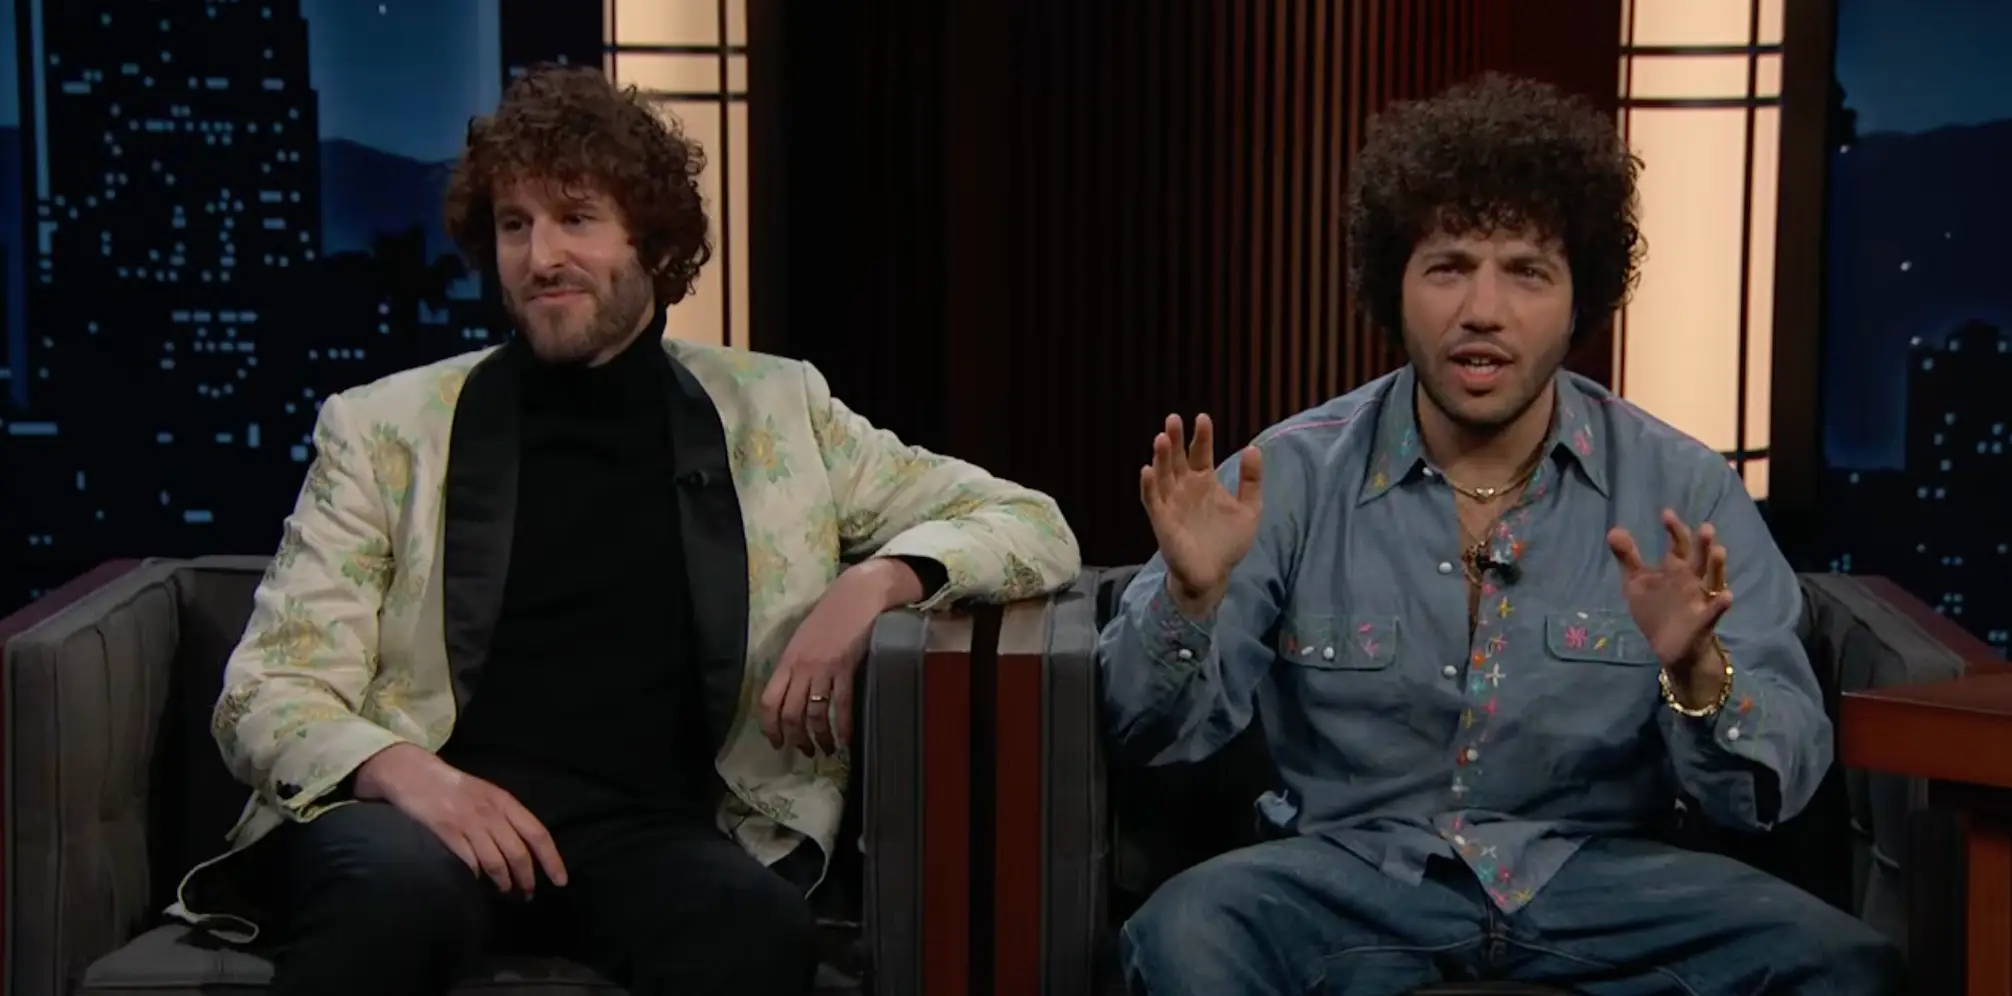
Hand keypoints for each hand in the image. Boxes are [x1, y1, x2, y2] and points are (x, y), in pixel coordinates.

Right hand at [353, 743, 567, 896]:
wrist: (415, 775)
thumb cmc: (455, 787)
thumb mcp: (488, 794)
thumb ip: (506, 816)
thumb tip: (526, 848)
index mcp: (505, 802)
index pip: (538, 834)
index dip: (552, 860)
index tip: (560, 881)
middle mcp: (491, 813)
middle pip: (518, 854)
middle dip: (527, 879)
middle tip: (528, 894)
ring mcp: (468, 823)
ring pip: (496, 862)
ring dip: (504, 882)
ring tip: (506, 891)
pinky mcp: (447, 833)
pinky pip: (469, 863)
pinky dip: (477, 877)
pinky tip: (478, 882)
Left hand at [761, 560, 920, 755]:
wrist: (857, 596)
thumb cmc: (829, 615)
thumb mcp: (802, 640)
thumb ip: (795, 666)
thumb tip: (792, 694)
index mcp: (786, 661)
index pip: (768, 701)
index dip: (770, 727)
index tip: (777, 743)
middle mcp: (801, 667)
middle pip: (790, 713)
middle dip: (796, 738)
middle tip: (804, 751)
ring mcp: (824, 668)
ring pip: (815, 713)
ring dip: (819, 737)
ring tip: (826, 749)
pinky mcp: (847, 667)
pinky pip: (842, 704)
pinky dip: (843, 726)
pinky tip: (846, 739)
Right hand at [1139, 414, 1262, 616]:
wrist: (1214, 574)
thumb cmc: (1229, 542)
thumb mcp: (1249, 509)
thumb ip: (1251, 480)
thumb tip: (1253, 448)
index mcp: (1204, 482)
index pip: (1200, 453)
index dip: (1201, 436)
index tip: (1202, 418)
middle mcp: (1185, 488)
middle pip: (1177, 458)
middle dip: (1175, 439)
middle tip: (1173, 419)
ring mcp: (1171, 503)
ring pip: (1162, 474)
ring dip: (1160, 457)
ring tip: (1161, 438)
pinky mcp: (1161, 521)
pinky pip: (1152, 500)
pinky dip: (1149, 486)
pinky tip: (1147, 471)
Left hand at [1607, 509, 1732, 677]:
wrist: (1667, 646)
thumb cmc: (1655, 608)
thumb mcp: (1636, 582)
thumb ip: (1627, 557)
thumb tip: (1614, 530)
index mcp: (1676, 568)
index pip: (1678, 544)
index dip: (1674, 529)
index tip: (1666, 513)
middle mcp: (1692, 580)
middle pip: (1700, 558)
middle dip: (1703, 544)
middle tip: (1706, 527)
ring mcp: (1701, 599)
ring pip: (1713, 579)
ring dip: (1717, 566)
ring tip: (1719, 551)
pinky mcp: (1704, 620)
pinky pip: (1715, 611)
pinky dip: (1721, 604)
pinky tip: (1726, 596)